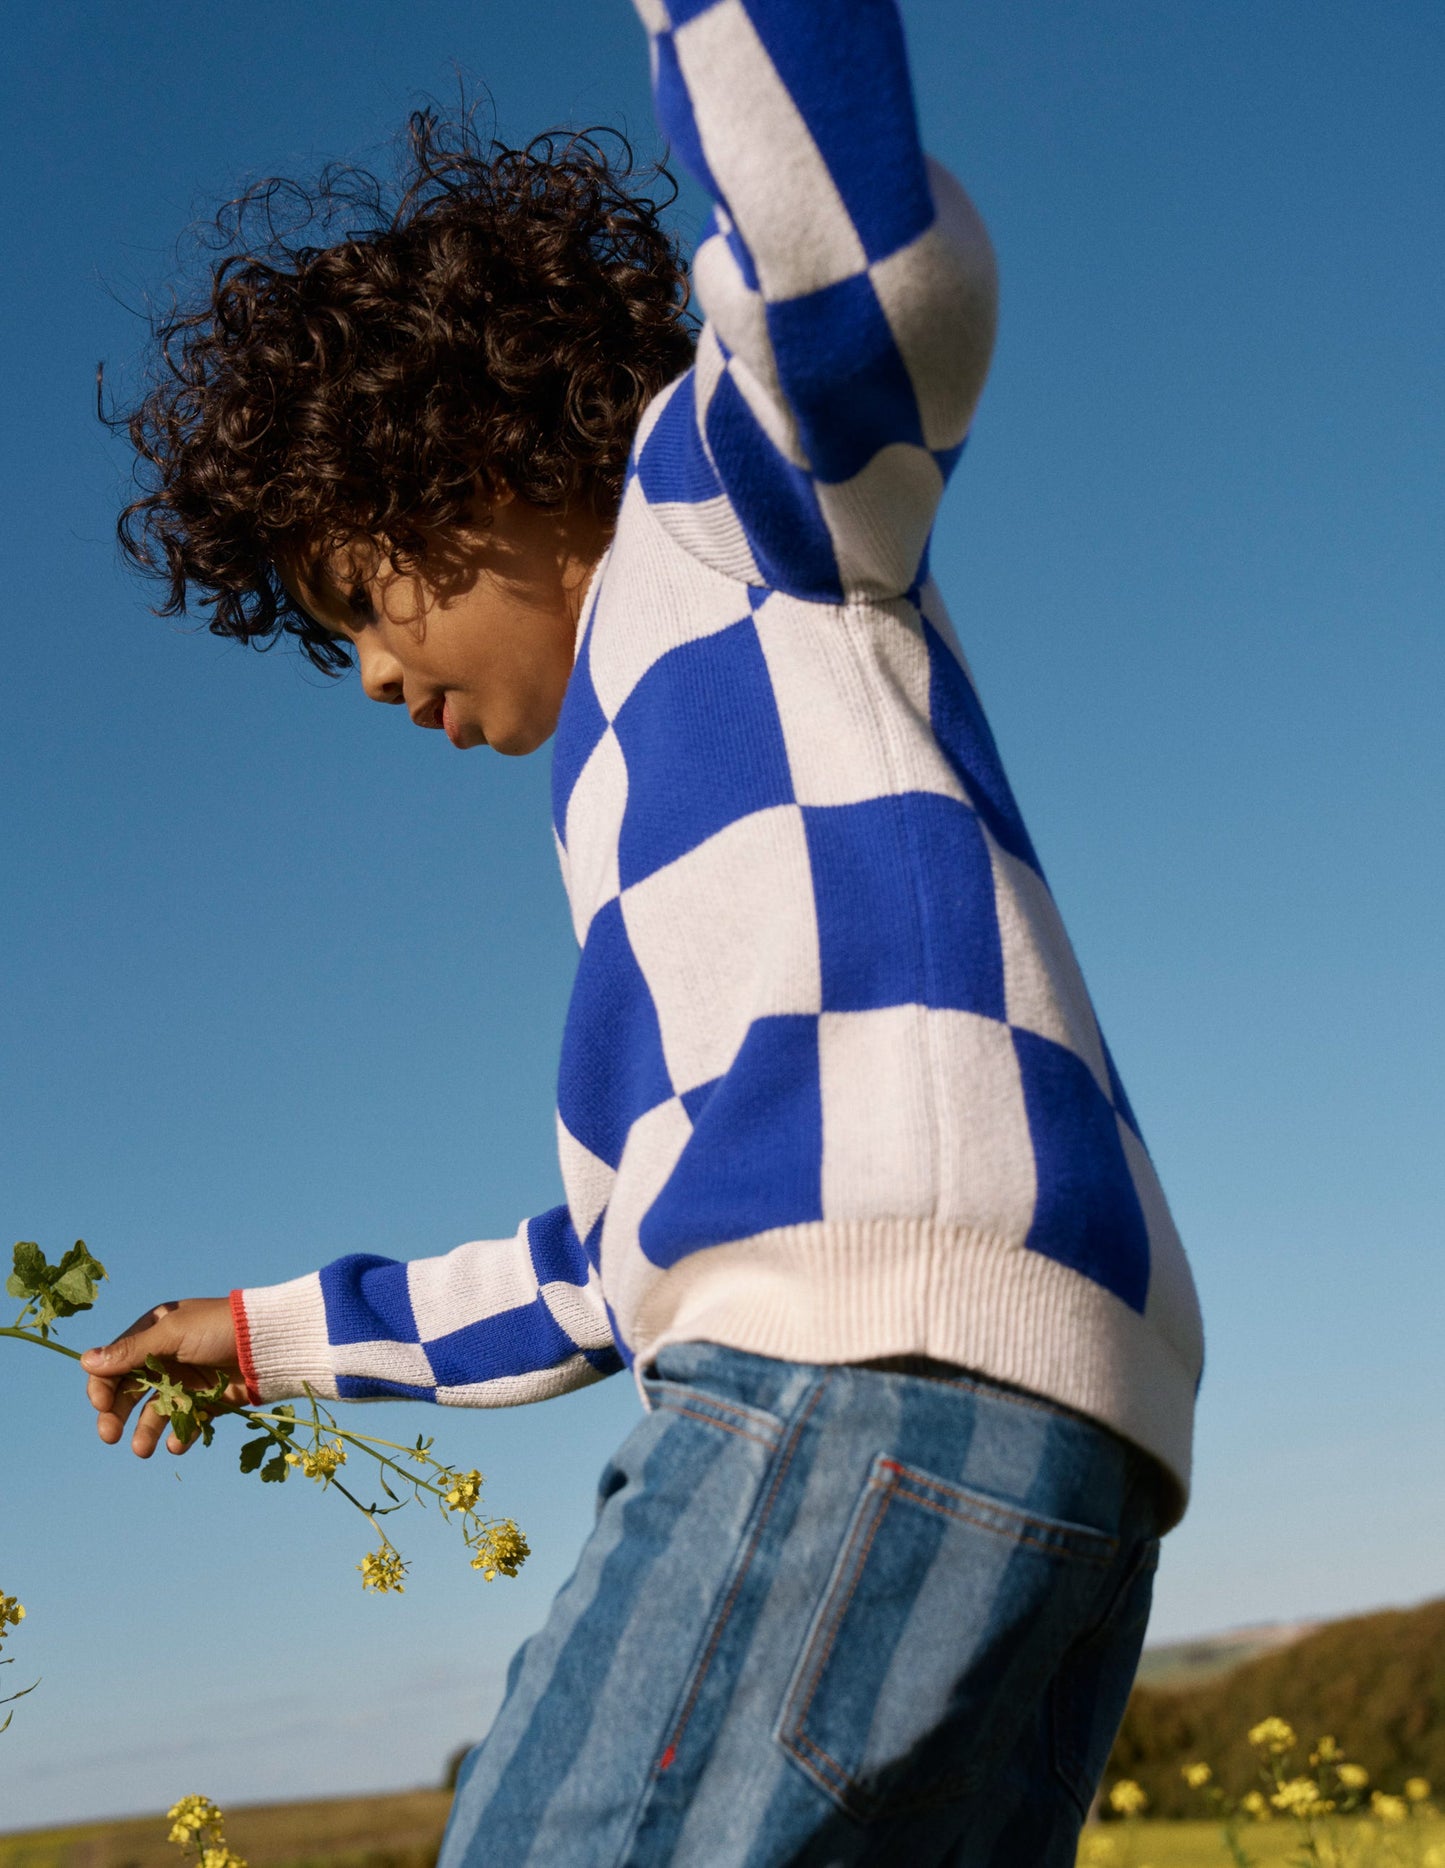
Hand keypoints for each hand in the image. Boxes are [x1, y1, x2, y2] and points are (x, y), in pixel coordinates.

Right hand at [80, 1297, 247, 1456]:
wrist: (272, 1343)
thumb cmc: (221, 1328)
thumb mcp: (173, 1335)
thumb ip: (131, 1352)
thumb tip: (85, 1362)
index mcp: (153, 1332)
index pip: (115, 1362)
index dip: (103, 1385)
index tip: (101, 1405)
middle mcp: (166, 1356)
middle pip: (129, 1391)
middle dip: (116, 1414)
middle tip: (110, 1436)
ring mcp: (187, 1379)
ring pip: (155, 1411)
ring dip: (145, 1431)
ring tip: (143, 1450)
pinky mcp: (208, 1400)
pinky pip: (186, 1422)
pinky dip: (179, 1435)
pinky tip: (177, 1444)